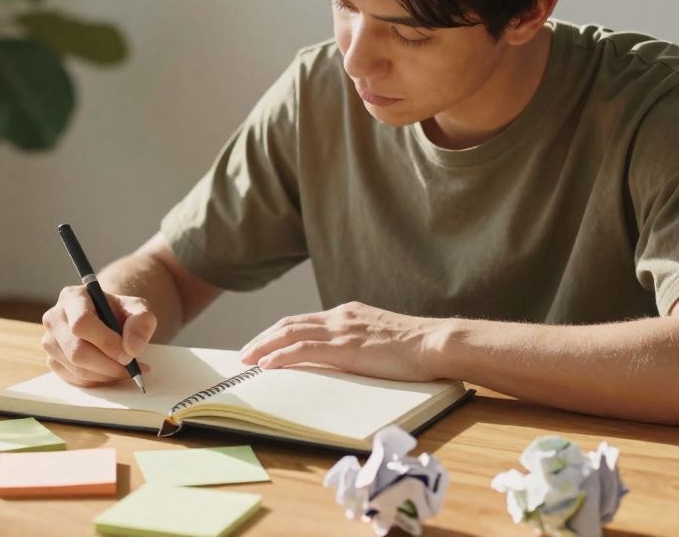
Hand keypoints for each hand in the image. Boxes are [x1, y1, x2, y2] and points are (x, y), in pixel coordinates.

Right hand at [41, 285, 156, 386]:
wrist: (108, 319)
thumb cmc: (120, 312)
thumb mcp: (138, 308)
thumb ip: (141, 322)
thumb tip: (133, 348)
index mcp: (72, 297)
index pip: (81, 323)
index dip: (106, 342)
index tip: (128, 354)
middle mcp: (54, 318)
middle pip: (76, 350)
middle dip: (108, 365)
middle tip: (131, 367)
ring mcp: (50, 342)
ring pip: (76, 368)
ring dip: (106, 375)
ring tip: (127, 370)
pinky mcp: (53, 361)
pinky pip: (75, 379)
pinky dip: (98, 381)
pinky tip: (112, 372)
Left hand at [238, 302, 448, 381]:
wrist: (434, 343)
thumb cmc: (417, 348)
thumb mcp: (380, 339)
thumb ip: (359, 343)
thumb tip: (345, 359)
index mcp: (348, 314)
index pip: (303, 321)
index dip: (278, 332)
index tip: (263, 344)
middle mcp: (340, 317)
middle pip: (289, 324)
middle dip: (263, 338)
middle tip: (244, 354)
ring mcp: (341, 330)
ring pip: (290, 334)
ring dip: (263, 346)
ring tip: (246, 360)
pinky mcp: (344, 347)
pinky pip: (303, 350)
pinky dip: (281, 356)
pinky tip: (267, 364)